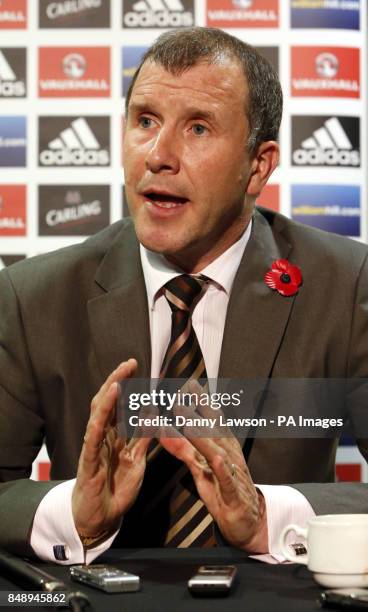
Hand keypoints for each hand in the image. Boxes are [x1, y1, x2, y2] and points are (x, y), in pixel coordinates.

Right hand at [72, 359, 150, 540]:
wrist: (101, 517)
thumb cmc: (116, 487)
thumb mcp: (137, 459)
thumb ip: (143, 437)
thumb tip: (153, 413)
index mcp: (114, 435)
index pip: (120, 403)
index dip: (128, 384)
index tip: (137, 367)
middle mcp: (102, 436)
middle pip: (107, 403)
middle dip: (117, 381)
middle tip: (129, 363)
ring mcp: (94, 447)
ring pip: (98, 417)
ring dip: (108, 397)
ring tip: (118, 380)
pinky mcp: (89, 463)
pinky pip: (92, 440)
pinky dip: (98, 424)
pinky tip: (103, 412)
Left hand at [159, 396, 267, 552]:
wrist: (249, 521)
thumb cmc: (224, 490)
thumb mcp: (200, 467)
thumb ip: (183, 448)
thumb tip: (163, 430)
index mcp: (223, 445)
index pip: (211, 419)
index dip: (199, 401)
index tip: (186, 384)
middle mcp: (228, 454)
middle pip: (213, 428)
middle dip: (198, 410)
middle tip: (183, 392)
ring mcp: (232, 473)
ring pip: (216, 450)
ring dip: (202, 434)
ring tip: (187, 419)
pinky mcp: (233, 494)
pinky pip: (227, 480)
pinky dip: (222, 469)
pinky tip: (217, 459)